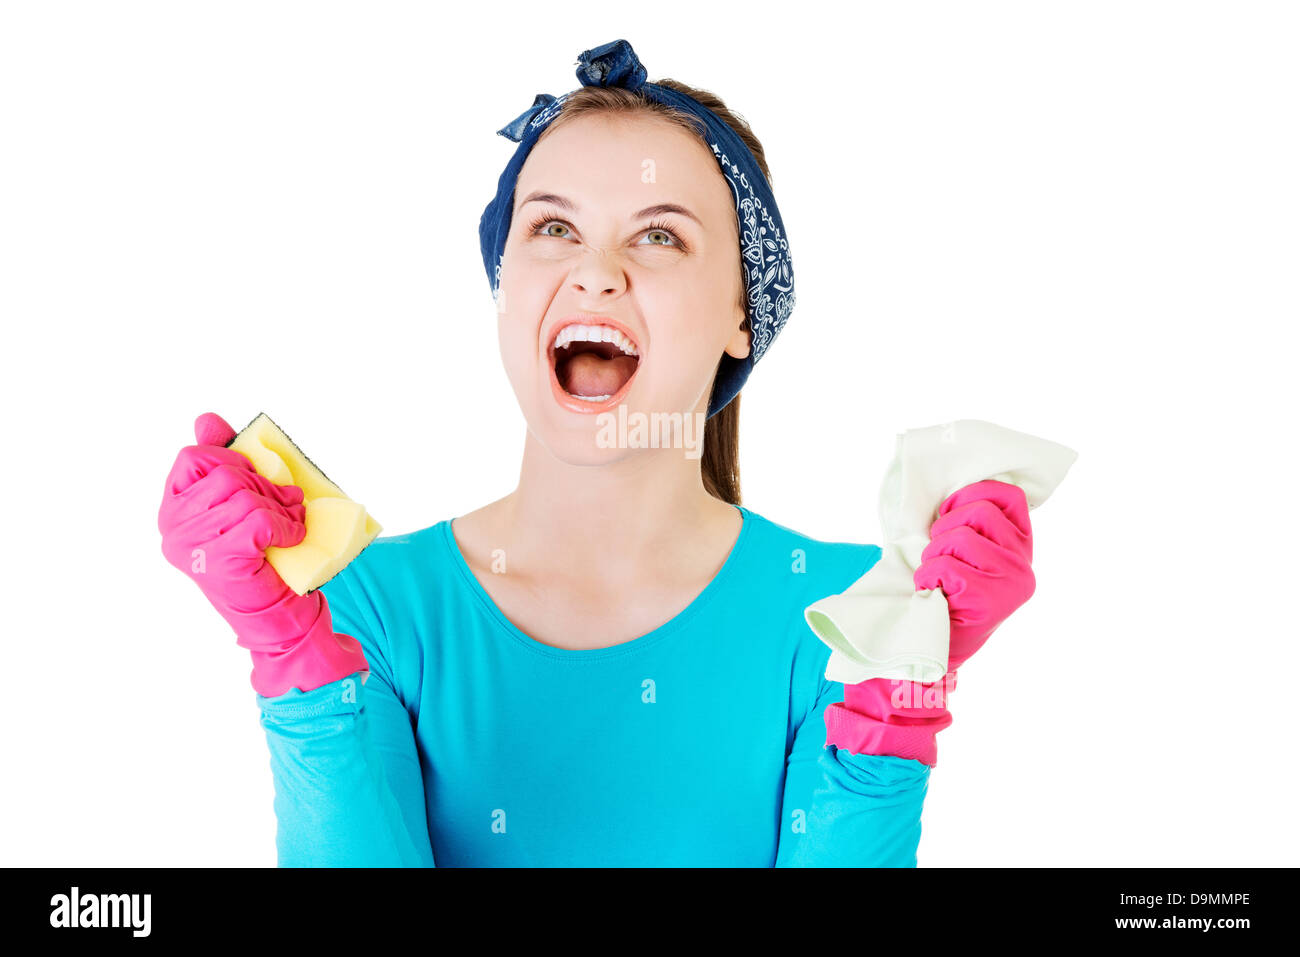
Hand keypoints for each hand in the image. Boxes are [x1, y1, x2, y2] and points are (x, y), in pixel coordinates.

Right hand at [158, 412, 307, 628]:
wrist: (273, 614)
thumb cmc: (258, 555)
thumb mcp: (240, 503)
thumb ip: (223, 462)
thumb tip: (206, 419)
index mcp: (172, 507)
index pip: (194, 457)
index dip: (233, 461)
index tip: (254, 480)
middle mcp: (173, 527)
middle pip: (226, 474)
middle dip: (266, 485)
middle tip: (287, 501)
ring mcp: (192, 546)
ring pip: (245, 496)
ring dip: (280, 505)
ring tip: (291, 520)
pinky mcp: (220, 560)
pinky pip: (260, 520)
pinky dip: (285, 524)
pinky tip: (291, 536)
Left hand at [913, 478, 1034, 671]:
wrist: (939, 643)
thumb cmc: (948, 589)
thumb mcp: (967, 552)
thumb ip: (973, 523)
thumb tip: (955, 485)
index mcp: (1021, 544)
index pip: (1007, 495)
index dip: (970, 495)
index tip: (950, 515)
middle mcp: (1024, 563)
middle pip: (980, 512)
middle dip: (945, 529)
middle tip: (940, 555)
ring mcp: (1011, 583)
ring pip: (960, 537)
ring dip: (934, 556)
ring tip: (939, 578)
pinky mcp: (990, 601)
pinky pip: (944, 567)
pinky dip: (927, 577)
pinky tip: (936, 594)